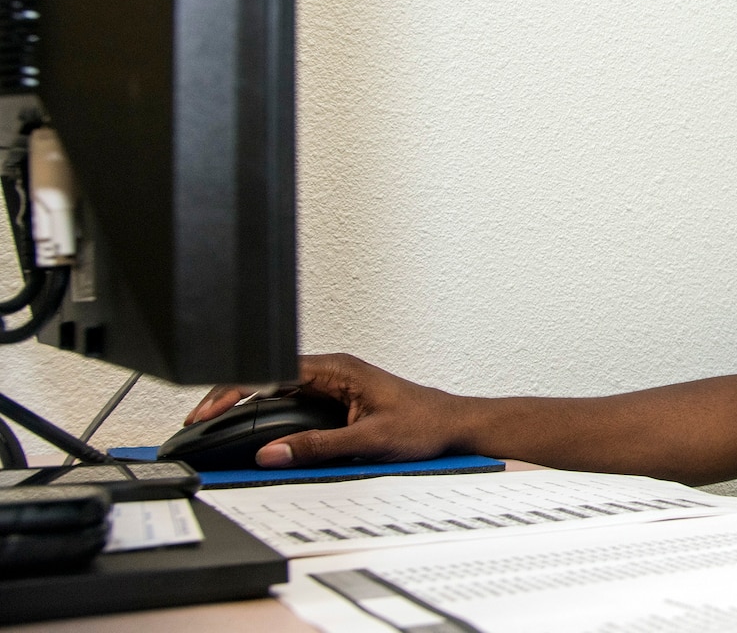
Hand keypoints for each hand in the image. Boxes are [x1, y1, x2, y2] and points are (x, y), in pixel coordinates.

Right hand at [184, 353, 471, 467]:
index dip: (234, 388)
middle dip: (229, 396)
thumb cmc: (423, 424)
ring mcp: (332, 385)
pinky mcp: (335, 400)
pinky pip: (290, 402)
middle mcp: (332, 372)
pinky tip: (248, 427)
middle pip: (267, 377)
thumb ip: (318, 446)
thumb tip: (273, 453)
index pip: (271, 371)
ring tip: (213, 425)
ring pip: (276, 389)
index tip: (208, 410)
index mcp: (337, 369)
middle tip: (198, 422)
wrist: (452, 426)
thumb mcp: (369, 441)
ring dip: (245, 404)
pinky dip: (265, 413)